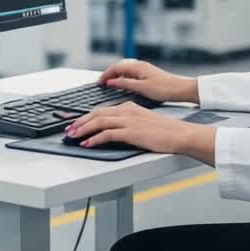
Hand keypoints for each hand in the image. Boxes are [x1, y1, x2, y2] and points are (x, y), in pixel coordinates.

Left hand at [66, 102, 206, 154]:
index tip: (77, 122)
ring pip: (98, 122)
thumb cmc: (165, 132)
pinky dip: (95, 139)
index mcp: (129, 107)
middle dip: (80, 122)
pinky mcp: (131, 132)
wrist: (180, 134)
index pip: (102, 109)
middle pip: (96, 113)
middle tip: (69, 129)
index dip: (87, 116)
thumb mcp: (144, 122)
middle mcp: (126, 111)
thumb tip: (116, 132)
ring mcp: (128, 121)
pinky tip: (88, 144)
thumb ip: (130, 123)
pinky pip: (107, 134)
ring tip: (73, 136)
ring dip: (83, 129)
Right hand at [98, 59, 197, 103]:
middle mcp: (140, 66)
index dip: (105, 75)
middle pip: (119, 68)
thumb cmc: (164, 89)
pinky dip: (124, 79)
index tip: (99, 83)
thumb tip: (111, 82)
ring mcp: (144, 70)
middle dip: (109, 75)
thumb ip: (125, 84)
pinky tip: (124, 86)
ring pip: (125, 71)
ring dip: (116, 77)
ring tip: (110, 86)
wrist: (181, 90)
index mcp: (137, 67)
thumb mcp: (141, 88)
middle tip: (102, 84)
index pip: (115, 68)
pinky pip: (131, 75)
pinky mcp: (148, 75)